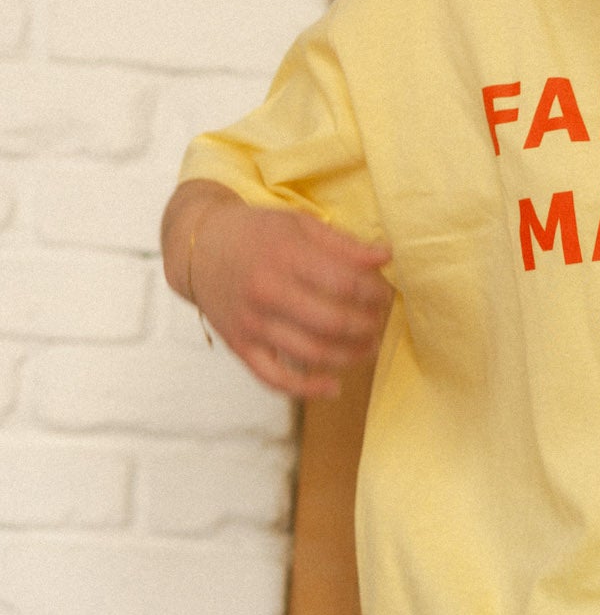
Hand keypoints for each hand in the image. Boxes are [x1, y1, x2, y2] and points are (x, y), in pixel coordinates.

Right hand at [188, 193, 394, 400]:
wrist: (199, 248)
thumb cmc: (257, 233)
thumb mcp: (299, 224)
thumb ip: (344, 243)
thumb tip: (386, 256)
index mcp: (287, 257)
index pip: (346, 284)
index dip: (375, 293)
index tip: (384, 294)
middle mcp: (267, 292)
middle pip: (333, 322)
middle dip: (368, 326)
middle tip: (379, 321)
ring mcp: (252, 323)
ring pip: (312, 353)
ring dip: (350, 356)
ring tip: (368, 347)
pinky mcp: (239, 346)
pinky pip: (274, 379)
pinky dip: (307, 390)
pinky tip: (333, 387)